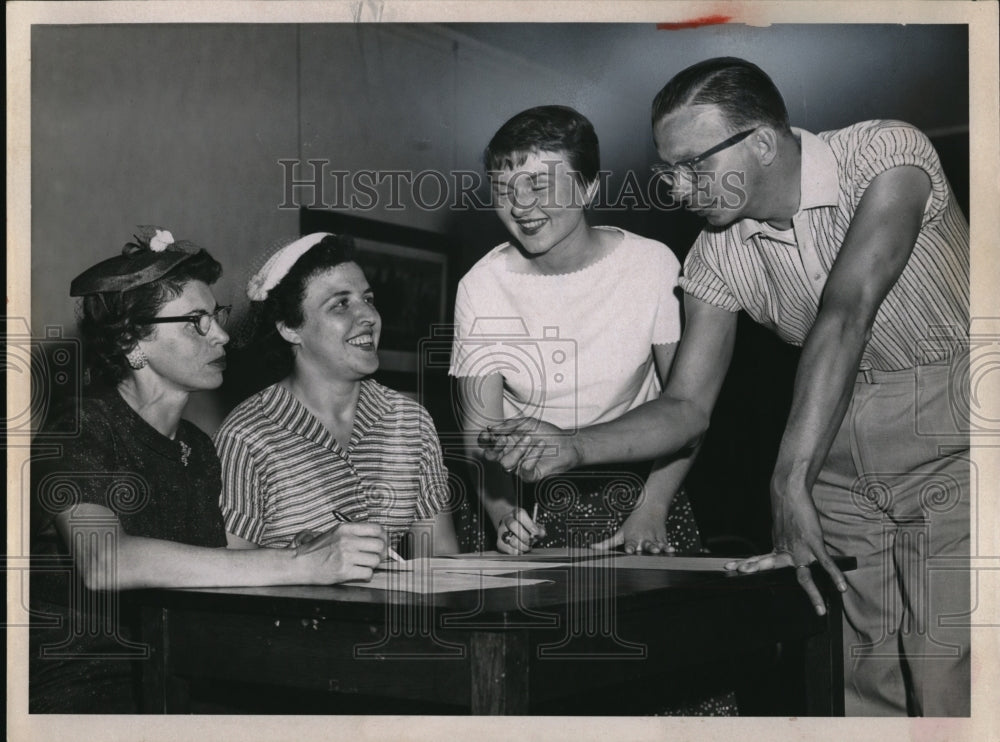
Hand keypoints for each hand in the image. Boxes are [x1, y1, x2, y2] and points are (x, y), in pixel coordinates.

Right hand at [293, 522, 386, 583]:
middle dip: (382, 553)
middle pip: (380, 545)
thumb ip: (355, 534)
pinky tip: (358, 573)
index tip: (384, 543)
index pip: (377, 529)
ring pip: (375, 561)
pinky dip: (366, 575)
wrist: (301, 563)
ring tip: (363, 565)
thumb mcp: (336, 533)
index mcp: (346, 528)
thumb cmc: (318, 550)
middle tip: (376, 557)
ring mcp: (346, 556)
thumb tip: (379, 539)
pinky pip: (367, 573)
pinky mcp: (344, 571)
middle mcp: (347, 540)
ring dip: (373, 565)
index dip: (384, 537)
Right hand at [479, 418, 581, 480]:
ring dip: (517, 450)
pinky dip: (532, 456)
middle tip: (505, 438)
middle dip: (496, 447)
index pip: (487, 443)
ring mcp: (518, 467)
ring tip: (530, 440)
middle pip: (490, 457)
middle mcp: (509, 455)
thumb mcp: (527, 423)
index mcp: (505, 442)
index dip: (484, 440)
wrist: (566, 442)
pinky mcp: (530, 475)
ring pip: (505, 465)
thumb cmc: (546, 432)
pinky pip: (524, 470)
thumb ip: (508, 425)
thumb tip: (490, 428)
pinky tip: (541, 447)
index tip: (488, 434)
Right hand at [495, 507, 545, 553]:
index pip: (520, 514)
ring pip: (511, 539)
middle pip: (513, 525)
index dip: (529, 524)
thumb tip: (540, 533)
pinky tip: (522, 550)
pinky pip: (508, 549)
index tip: (536, 532)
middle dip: (525, 536)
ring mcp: (501, 531)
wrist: (512, 529)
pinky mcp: (499, 543)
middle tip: (531, 540)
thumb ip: (539, 528)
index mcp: (515, 513)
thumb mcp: (533, 524)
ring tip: (528, 546)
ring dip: (523, 546)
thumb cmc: (525, 527)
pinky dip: (517, 552)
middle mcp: (507, 520)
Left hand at [592, 507, 674, 554]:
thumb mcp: (620, 533)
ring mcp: (653, 539)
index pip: (630, 544)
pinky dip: (669, 547)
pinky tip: (672, 550)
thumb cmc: (632, 524)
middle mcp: (643, 539)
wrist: (649, 510)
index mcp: (632, 538)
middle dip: (646, 548)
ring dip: (658, 547)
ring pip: (656, 545)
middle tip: (649, 550)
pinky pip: (666, 545)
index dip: (630, 547)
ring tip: (659, 549)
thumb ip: (607, 543)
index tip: (629, 550)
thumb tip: (592, 548)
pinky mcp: (662, 540)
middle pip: (645, 545)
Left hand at [724, 483, 846, 614]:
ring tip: (820, 609)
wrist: (792, 493)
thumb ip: (781, 543)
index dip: (747, 563)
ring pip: (804, 575)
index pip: (759, 559)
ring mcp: (800, 549)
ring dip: (813, 594)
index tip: (733, 567)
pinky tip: (841, 586)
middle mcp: (786, 551)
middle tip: (744, 577)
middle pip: (771, 566)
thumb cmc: (789, 512)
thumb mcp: (781, 530)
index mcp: (779, 548)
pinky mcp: (814, 543)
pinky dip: (835, 575)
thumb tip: (779, 547)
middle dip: (757, 572)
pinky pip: (826, 563)